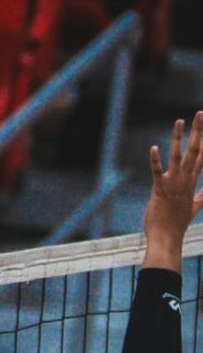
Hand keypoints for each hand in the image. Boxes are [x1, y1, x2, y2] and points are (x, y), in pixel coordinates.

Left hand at [141, 111, 202, 272]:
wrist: (167, 239)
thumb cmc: (175, 224)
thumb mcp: (192, 209)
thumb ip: (200, 199)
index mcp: (191, 184)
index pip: (202, 158)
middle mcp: (185, 181)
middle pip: (194, 152)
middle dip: (198, 132)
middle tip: (200, 114)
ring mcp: (173, 185)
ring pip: (177, 157)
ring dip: (178, 138)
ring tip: (179, 121)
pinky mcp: (159, 190)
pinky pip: (157, 172)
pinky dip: (156, 160)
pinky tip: (155, 147)